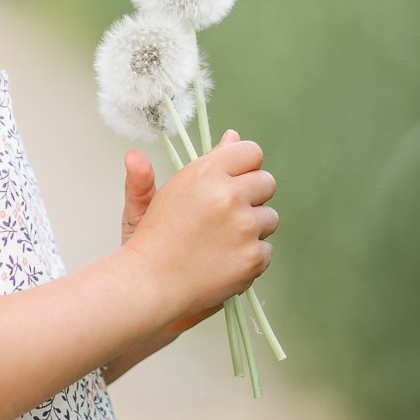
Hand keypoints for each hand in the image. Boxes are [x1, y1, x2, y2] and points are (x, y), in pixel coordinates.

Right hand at [125, 129, 277, 324]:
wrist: (149, 283)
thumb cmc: (154, 238)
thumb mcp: (167, 190)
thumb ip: (203, 160)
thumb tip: (232, 136)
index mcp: (206, 173)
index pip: (251, 152)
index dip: (244, 167)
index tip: (234, 181)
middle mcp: (228, 196)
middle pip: (267, 182)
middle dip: (252, 196)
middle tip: (226, 214)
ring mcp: (243, 227)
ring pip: (270, 217)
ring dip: (253, 227)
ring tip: (222, 240)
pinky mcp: (253, 257)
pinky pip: (267, 249)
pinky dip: (251, 257)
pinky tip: (225, 260)